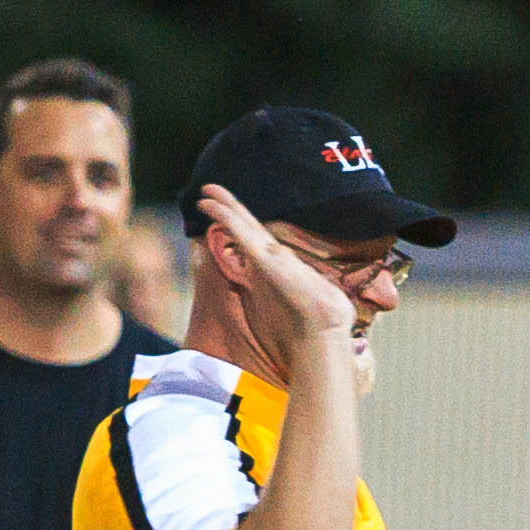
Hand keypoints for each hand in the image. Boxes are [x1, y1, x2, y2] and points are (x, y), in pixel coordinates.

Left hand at [192, 182, 354, 354]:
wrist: (322, 338)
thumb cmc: (321, 329)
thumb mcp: (311, 307)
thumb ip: (299, 298)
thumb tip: (303, 298)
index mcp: (283, 270)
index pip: (259, 243)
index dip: (244, 227)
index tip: (230, 216)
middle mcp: (277, 259)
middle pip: (250, 227)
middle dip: (231, 208)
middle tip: (211, 191)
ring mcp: (271, 257)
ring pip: (243, 225)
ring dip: (225, 207)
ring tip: (208, 191)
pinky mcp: (266, 259)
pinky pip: (240, 231)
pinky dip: (225, 215)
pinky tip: (209, 204)